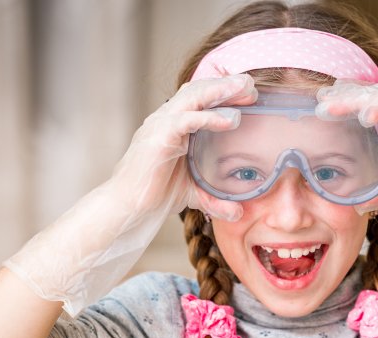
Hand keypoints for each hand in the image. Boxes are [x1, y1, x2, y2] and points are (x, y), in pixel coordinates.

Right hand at [112, 74, 256, 220]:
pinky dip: (209, 117)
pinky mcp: (159, 137)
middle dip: (226, 84)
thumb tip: (239, 213)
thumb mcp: (194, 192)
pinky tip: (230, 120)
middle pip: (199, 89)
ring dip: (221, 90)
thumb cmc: (155, 193)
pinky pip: (187, 119)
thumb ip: (216, 199)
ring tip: (245, 89)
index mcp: (176, 124)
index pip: (201, 96)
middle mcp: (168, 118)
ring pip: (193, 96)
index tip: (249, 93)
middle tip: (251, 84)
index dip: (223, 90)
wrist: (127, 205)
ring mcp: (162, 124)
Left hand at [315, 80, 377, 247]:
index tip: (321, 109)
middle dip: (342, 96)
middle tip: (319, 103)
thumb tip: (357, 207)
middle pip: (368, 92)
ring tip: (330, 108)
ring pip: (377, 92)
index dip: (345, 102)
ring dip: (352, 99)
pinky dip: (376, 103)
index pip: (368, 102)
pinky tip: (364, 117)